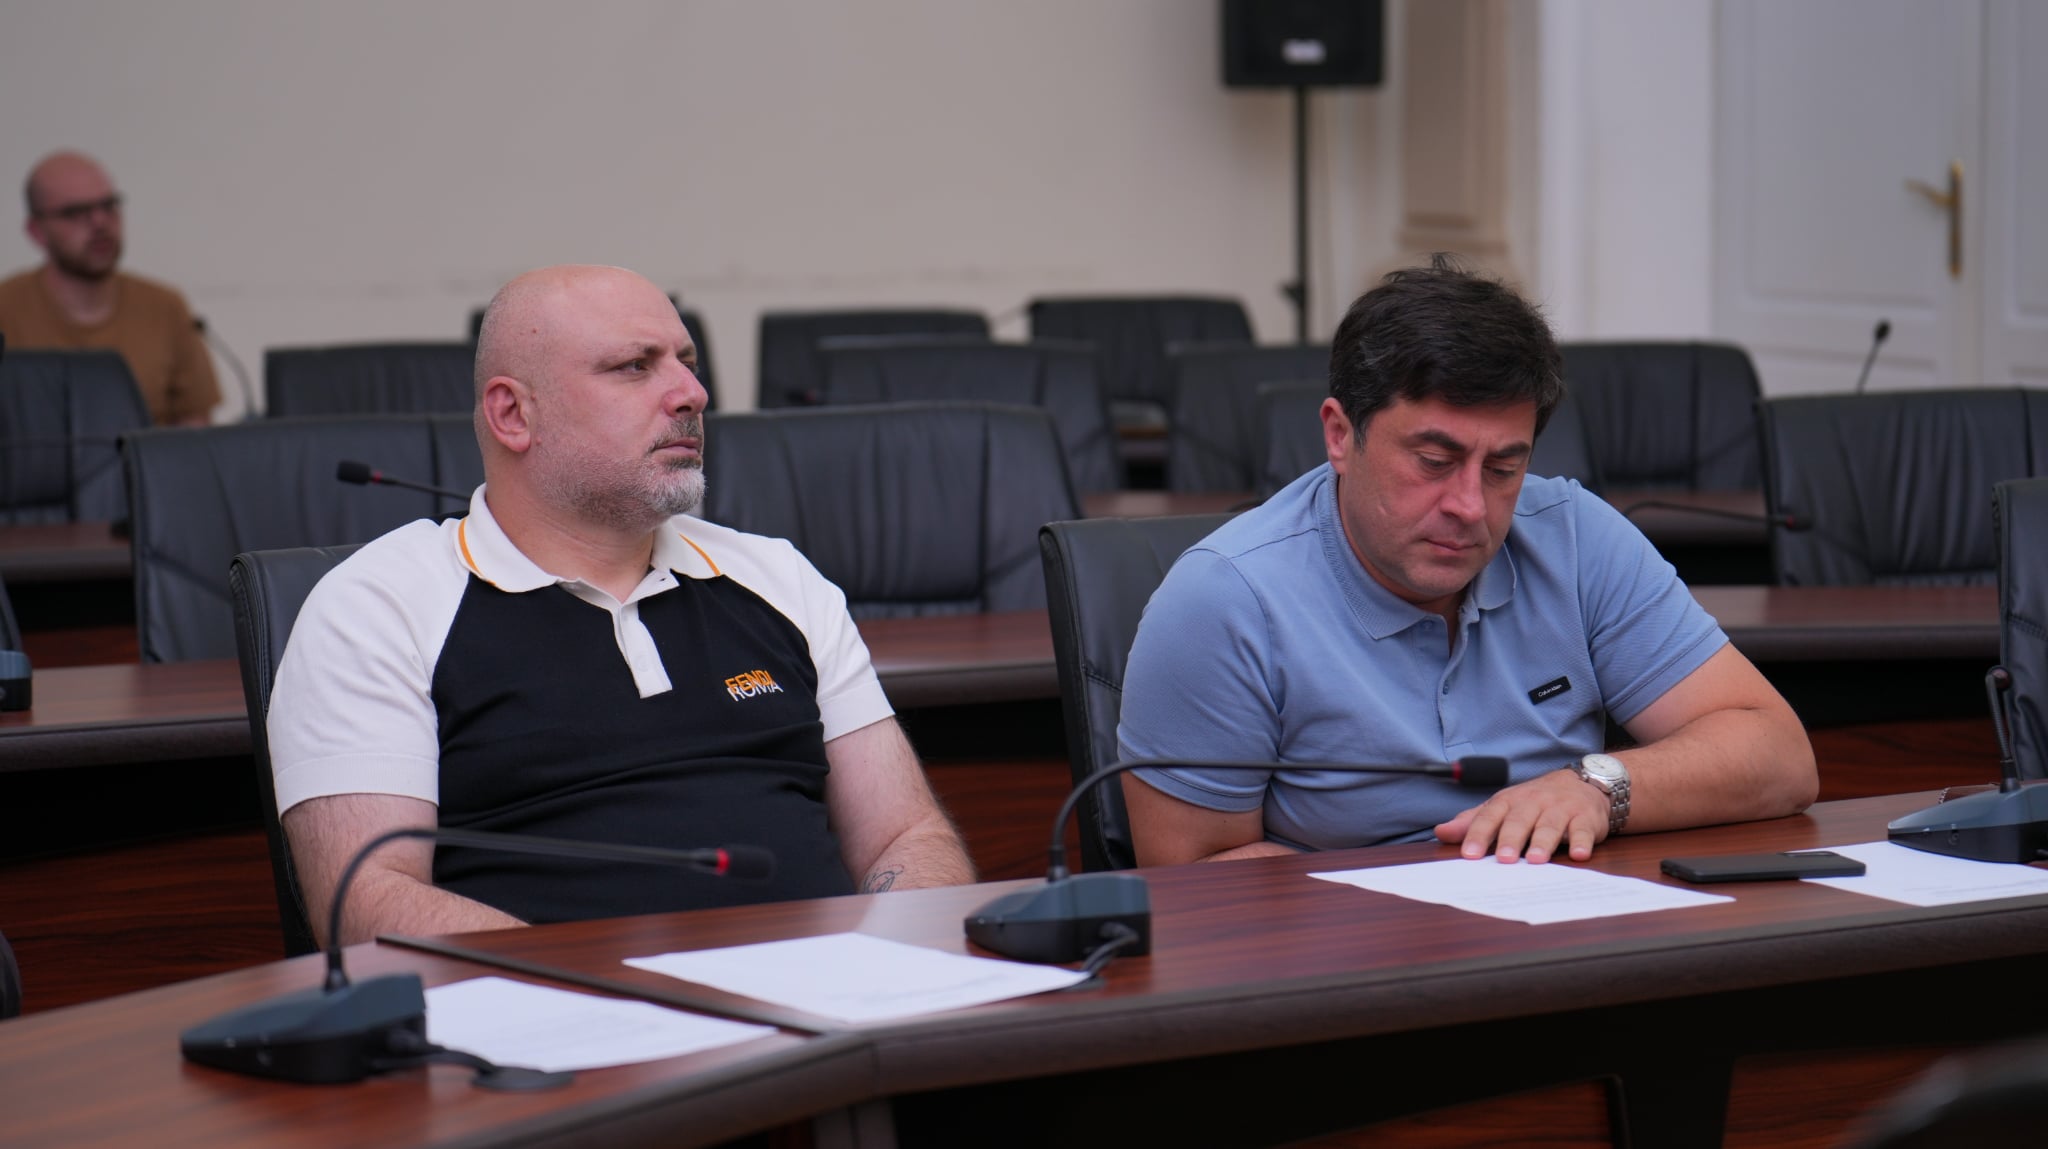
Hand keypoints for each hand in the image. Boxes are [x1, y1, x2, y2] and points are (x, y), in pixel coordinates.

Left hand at [1433, 767, 1610, 862]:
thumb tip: (1442, 832)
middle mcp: (1533, 803)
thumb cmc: (1535, 803)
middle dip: (1510, 839)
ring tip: (1536, 860)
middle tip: (1504, 860)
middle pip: (1519, 820)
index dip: (1478, 834)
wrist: (1582, 784)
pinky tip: (1579, 854)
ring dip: (1542, 842)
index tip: (1469, 854)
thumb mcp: (1502, 808)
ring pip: (1550, 825)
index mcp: (1509, 802)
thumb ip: (1473, 822)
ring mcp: (1560, 809)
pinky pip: (1583, 830)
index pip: (1490, 817)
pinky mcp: (1585, 818)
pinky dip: (1582, 842)